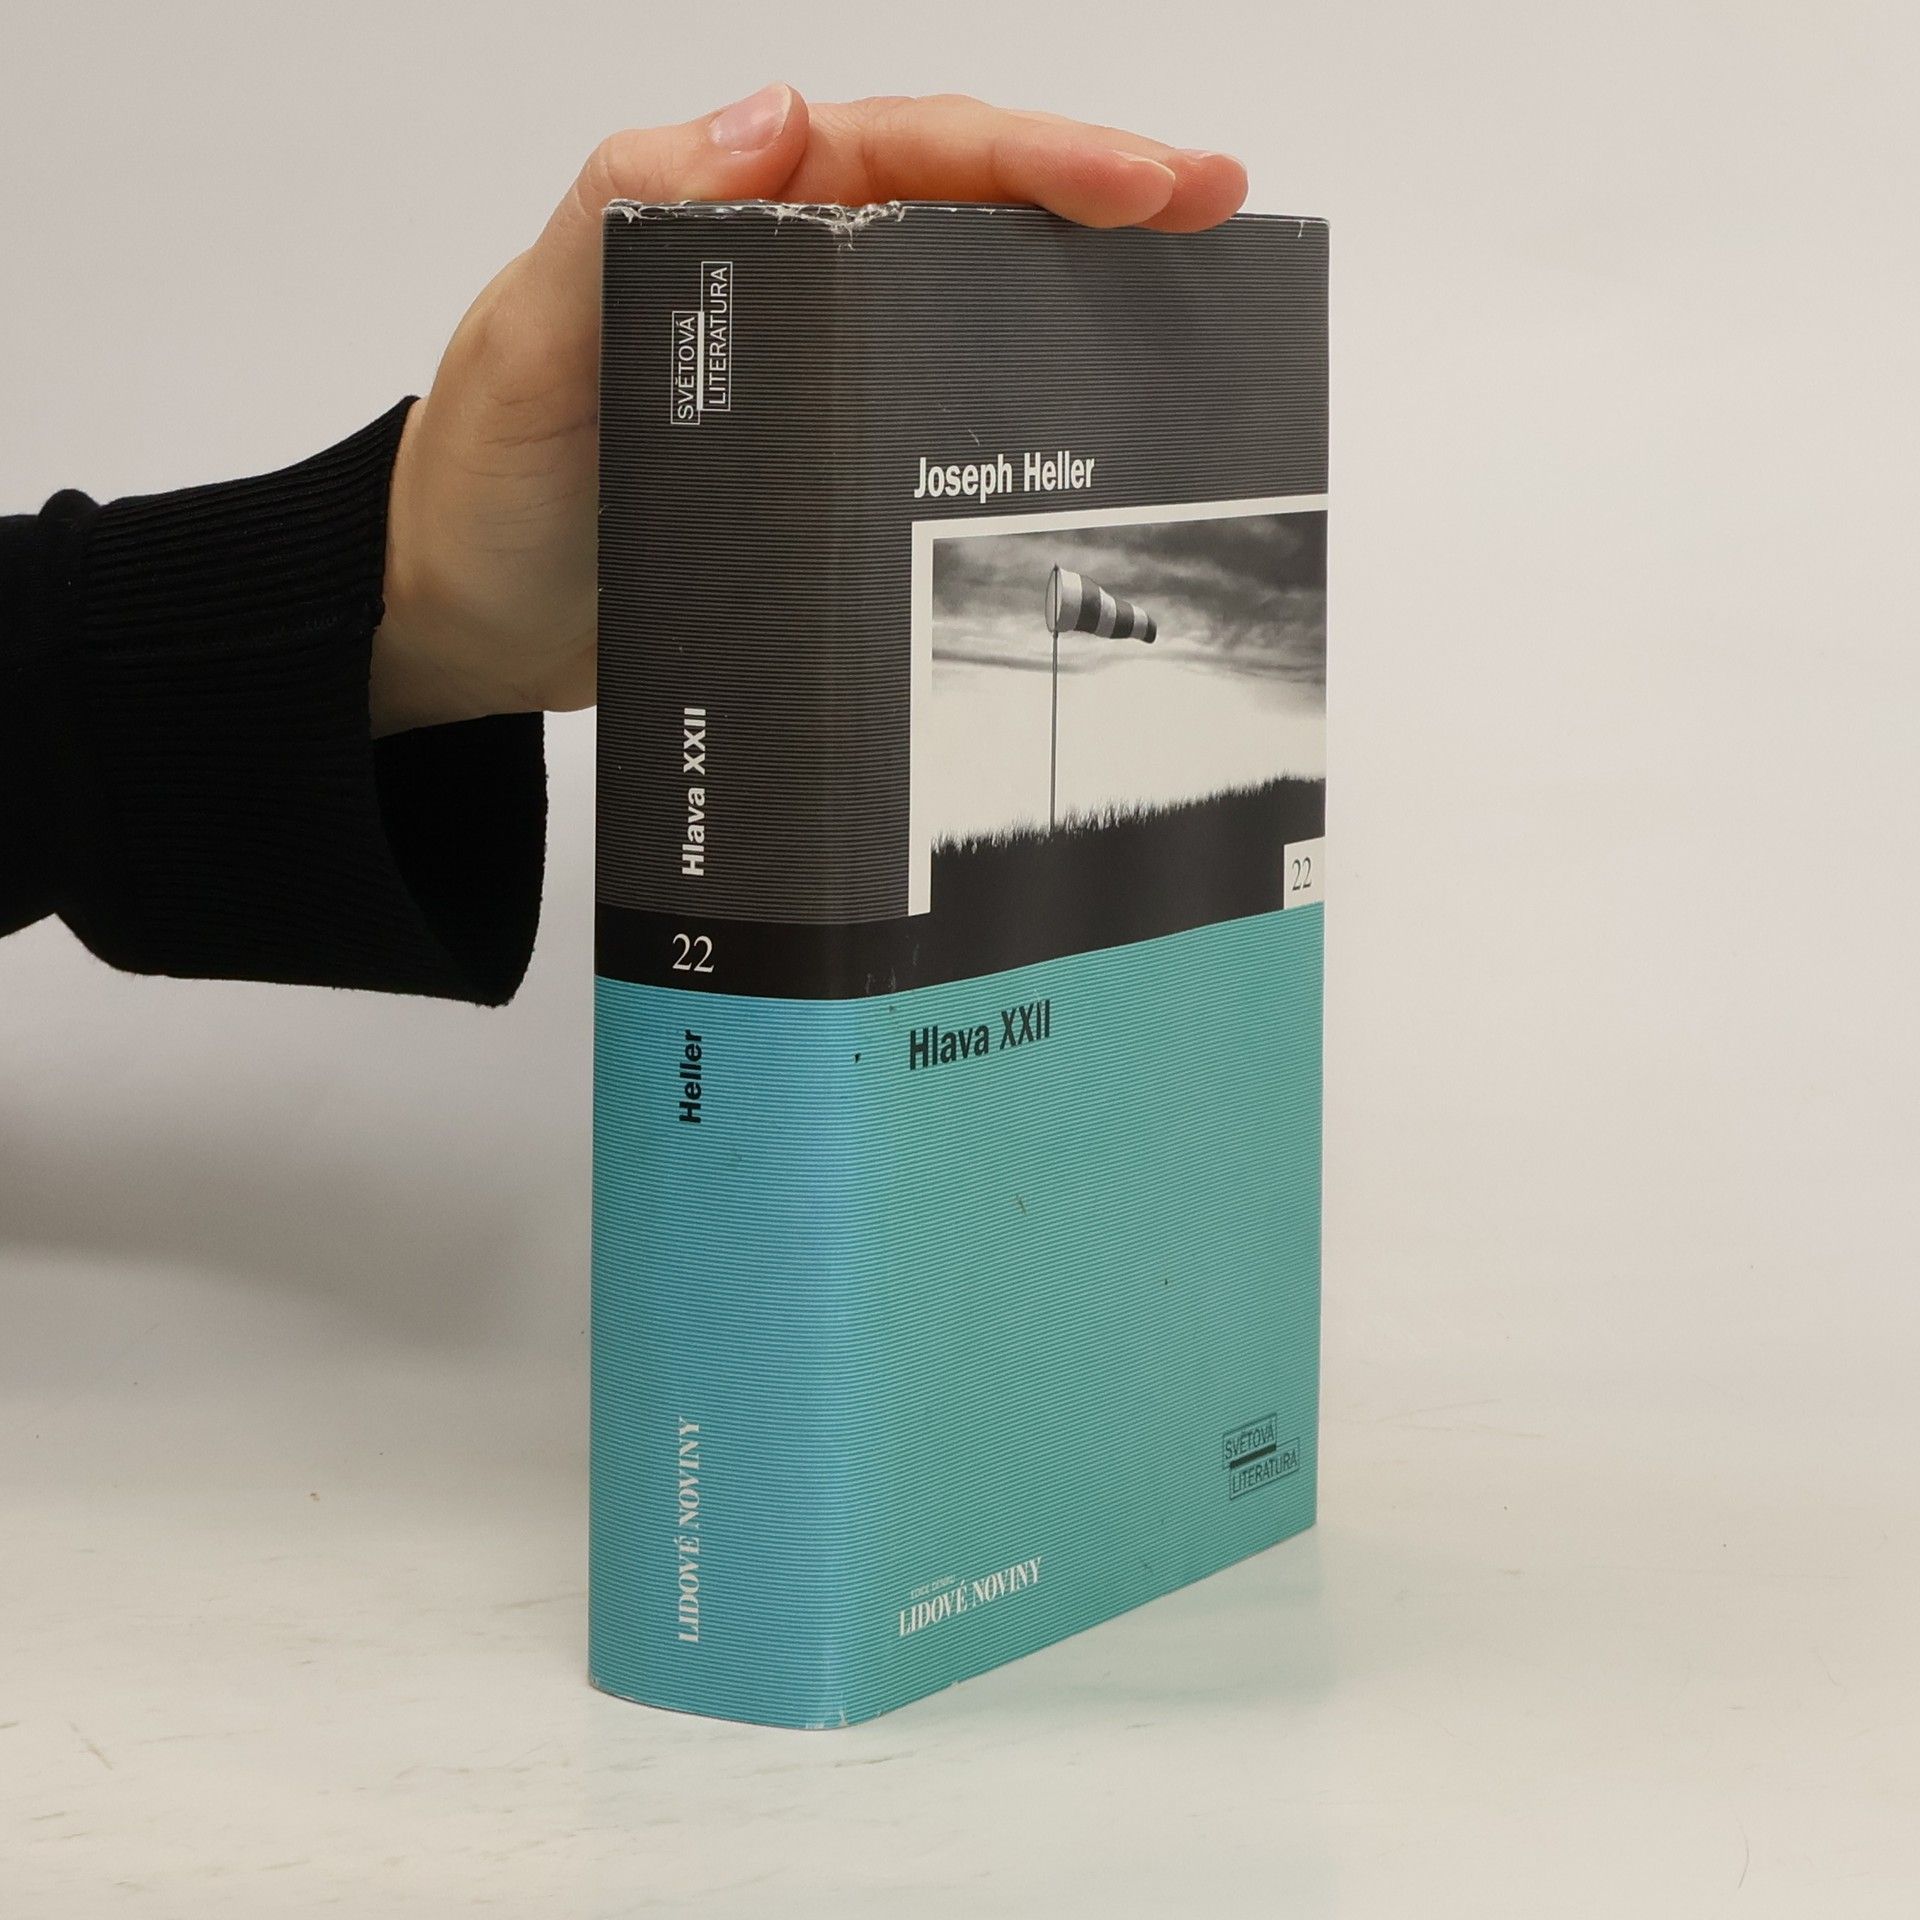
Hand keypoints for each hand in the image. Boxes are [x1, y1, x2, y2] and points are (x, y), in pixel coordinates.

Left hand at [371, 86, 1248, 734]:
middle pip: (970, 214)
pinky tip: (1094, 437)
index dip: (1033, 156)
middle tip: (1217, 214)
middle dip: (1100, 204)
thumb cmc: (487, 477)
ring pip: (974, 315)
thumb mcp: (531, 336)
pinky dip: (1023, 420)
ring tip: (1195, 312)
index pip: (908, 153)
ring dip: (1084, 303)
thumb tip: (773, 118)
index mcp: (738, 216)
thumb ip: (623, 214)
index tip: (1142, 182)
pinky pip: (943, 427)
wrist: (466, 619)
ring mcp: (823, 383)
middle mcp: (796, 284)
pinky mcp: (832, 476)